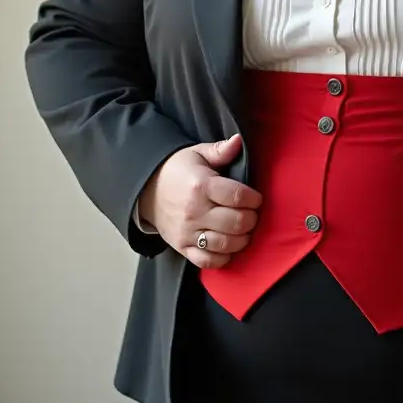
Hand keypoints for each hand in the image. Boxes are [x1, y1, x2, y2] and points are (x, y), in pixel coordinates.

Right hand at [137, 133, 261, 268]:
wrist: (147, 190)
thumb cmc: (178, 171)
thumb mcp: (197, 154)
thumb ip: (220, 150)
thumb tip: (238, 141)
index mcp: (201, 186)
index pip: (237, 196)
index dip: (254, 199)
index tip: (255, 198)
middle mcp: (194, 211)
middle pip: (236, 222)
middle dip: (251, 219)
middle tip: (251, 214)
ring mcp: (187, 232)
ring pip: (226, 244)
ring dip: (242, 239)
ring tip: (243, 230)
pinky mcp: (182, 247)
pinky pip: (208, 261)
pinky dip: (223, 257)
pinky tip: (228, 246)